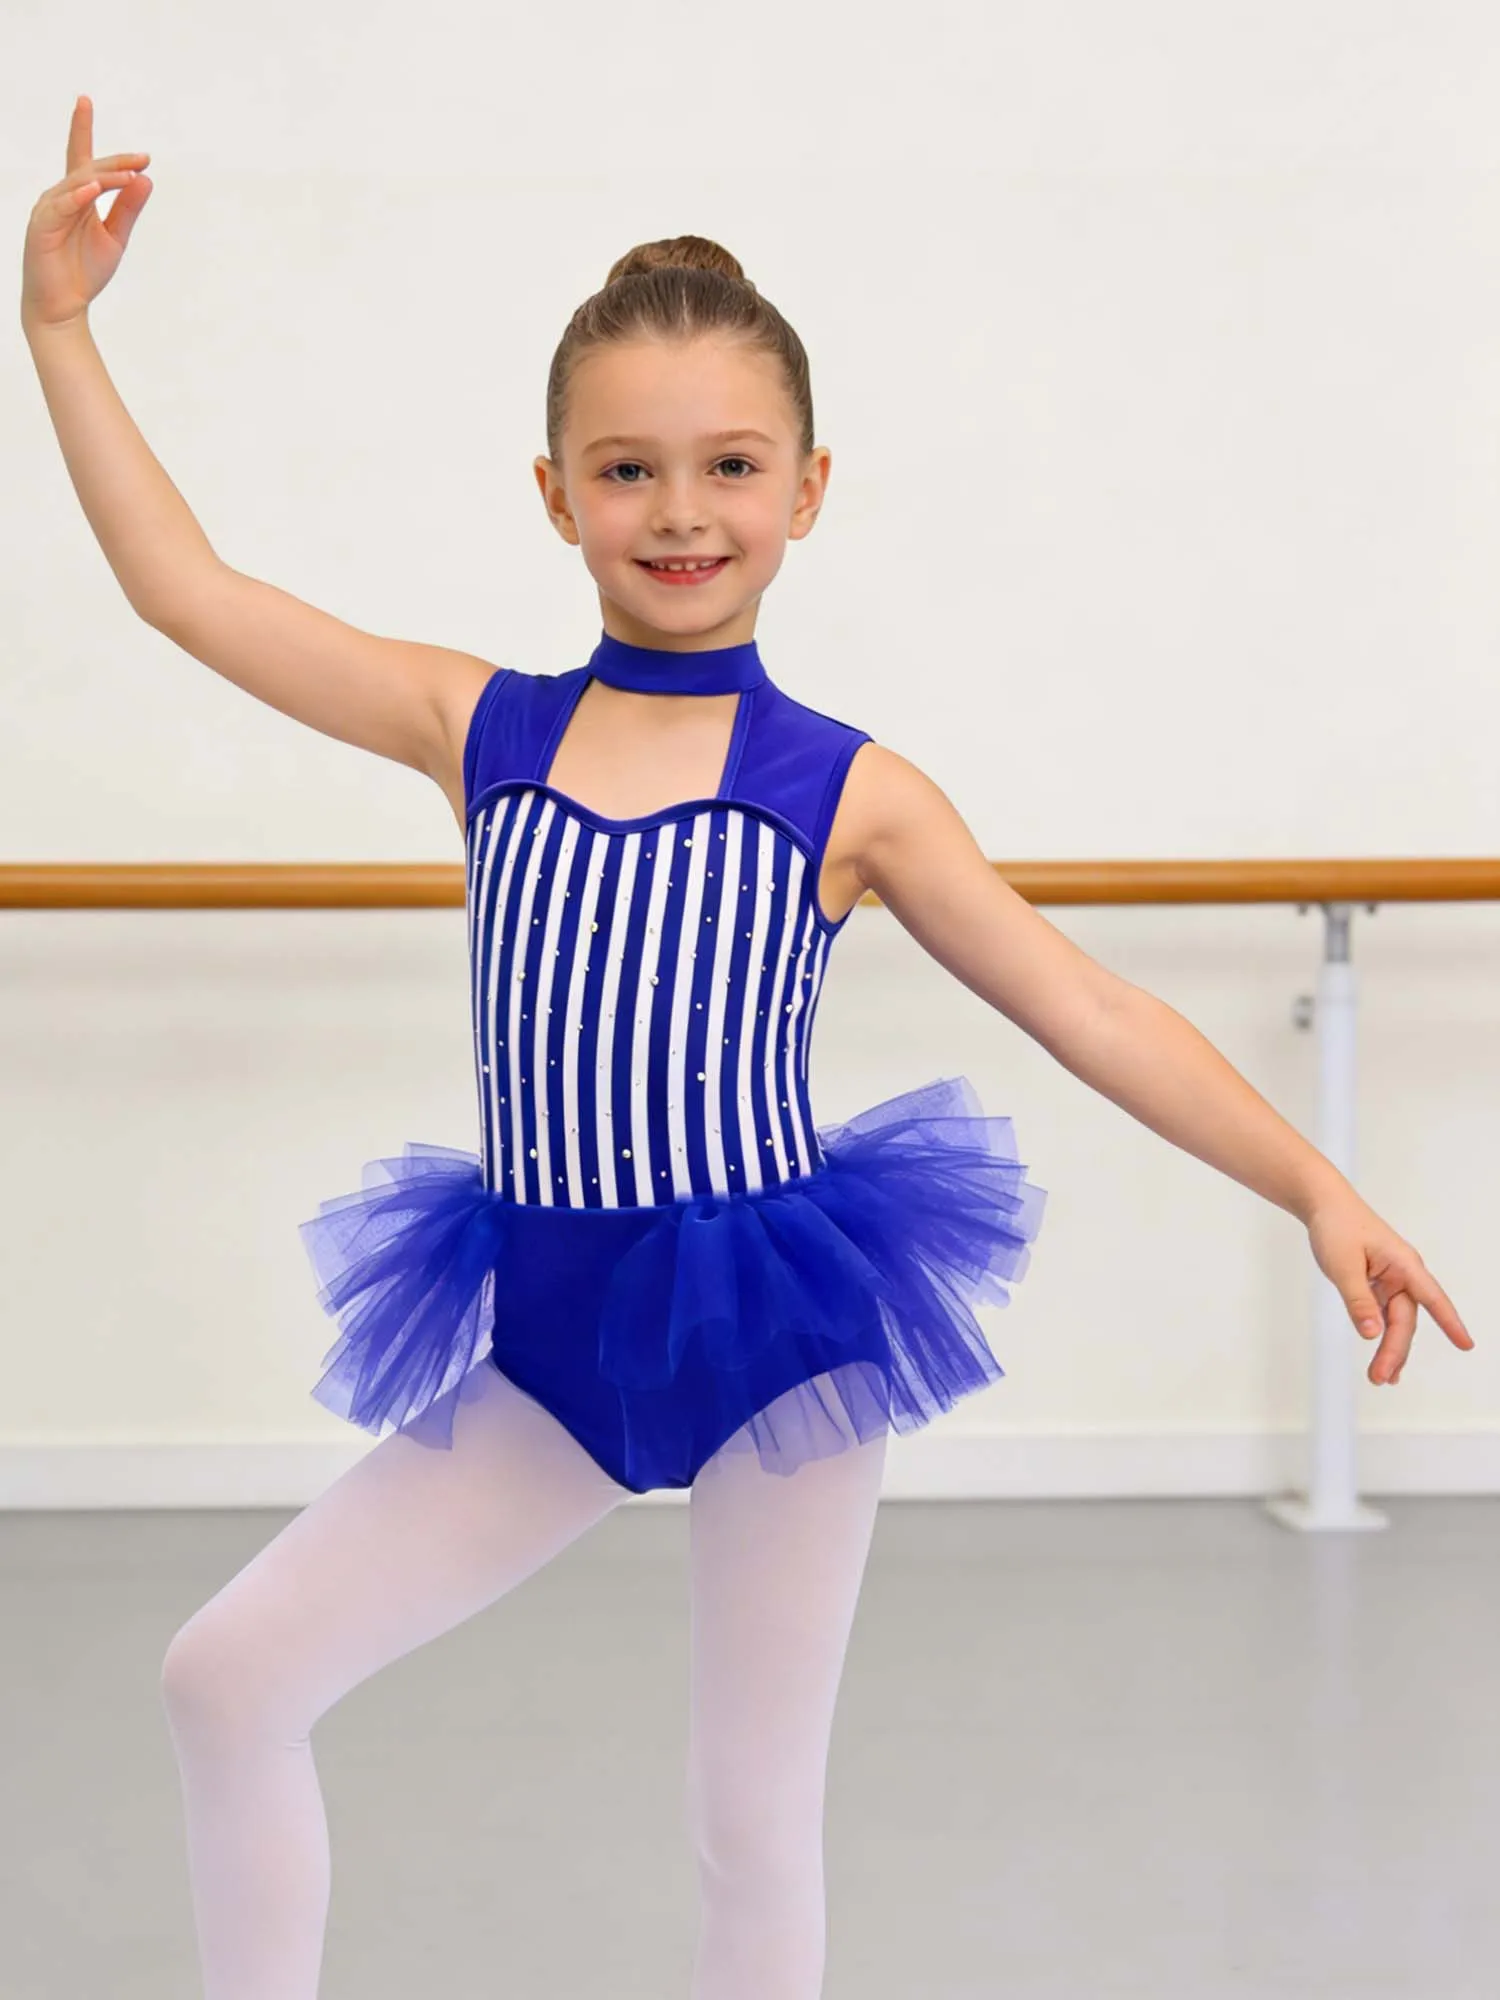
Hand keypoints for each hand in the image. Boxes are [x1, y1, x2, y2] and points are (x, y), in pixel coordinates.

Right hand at [21, 94, 151, 335]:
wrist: (64, 307)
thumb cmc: (85, 270)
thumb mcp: (115, 237)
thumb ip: (128, 208)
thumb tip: (145, 178)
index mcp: (77, 197)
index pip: (81, 156)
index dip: (82, 129)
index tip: (86, 101)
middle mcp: (61, 197)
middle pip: (87, 169)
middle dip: (115, 161)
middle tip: (143, 158)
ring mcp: (49, 210)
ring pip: (77, 184)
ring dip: (104, 177)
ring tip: (130, 174)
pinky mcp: (41, 227)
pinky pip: (60, 206)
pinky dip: (77, 197)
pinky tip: (93, 190)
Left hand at [1305, 1186, 1473, 1384]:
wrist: (1323, 1204)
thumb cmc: (1336, 1227)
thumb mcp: (1343, 1265)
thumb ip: (1358, 1301)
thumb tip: (1372, 1334)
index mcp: (1404, 1264)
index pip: (1432, 1298)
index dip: (1450, 1323)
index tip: (1466, 1345)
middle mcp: (1403, 1274)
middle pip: (1405, 1320)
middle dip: (1395, 1350)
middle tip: (1380, 1378)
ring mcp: (1391, 1280)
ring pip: (1395, 1321)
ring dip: (1389, 1348)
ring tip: (1382, 1378)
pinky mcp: (1377, 1284)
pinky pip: (1384, 1314)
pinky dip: (1380, 1334)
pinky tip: (1380, 1357)